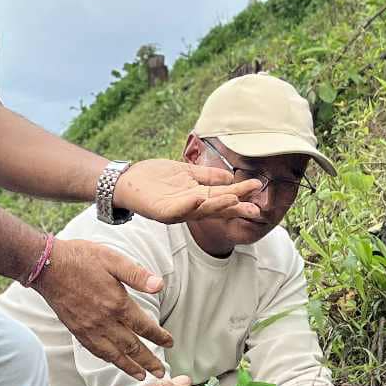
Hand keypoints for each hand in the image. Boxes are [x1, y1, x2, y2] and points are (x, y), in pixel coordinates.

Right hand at [33, 239, 172, 378]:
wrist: (48, 266)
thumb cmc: (81, 258)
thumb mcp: (113, 259)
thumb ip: (137, 274)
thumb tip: (160, 285)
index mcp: (117, 303)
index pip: (144, 326)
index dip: (159, 336)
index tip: (170, 343)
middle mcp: (105, 321)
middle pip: (132, 347)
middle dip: (149, 361)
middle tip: (161, 372)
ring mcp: (90, 328)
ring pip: (115, 354)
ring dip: (130, 367)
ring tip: (142, 376)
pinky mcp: (77, 331)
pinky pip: (96, 351)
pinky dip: (109, 360)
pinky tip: (115, 363)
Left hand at [112, 159, 263, 225]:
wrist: (127, 180)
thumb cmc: (155, 176)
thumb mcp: (186, 173)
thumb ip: (208, 176)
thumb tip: (231, 176)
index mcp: (197, 197)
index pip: (222, 196)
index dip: (240, 193)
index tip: (258, 188)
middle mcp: (189, 207)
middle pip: (216, 208)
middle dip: (235, 207)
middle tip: (254, 208)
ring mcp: (176, 211)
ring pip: (200, 210)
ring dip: (216, 205)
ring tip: (233, 199)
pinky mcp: (160, 211)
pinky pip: (176, 210)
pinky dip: (187, 205)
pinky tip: (198, 198)